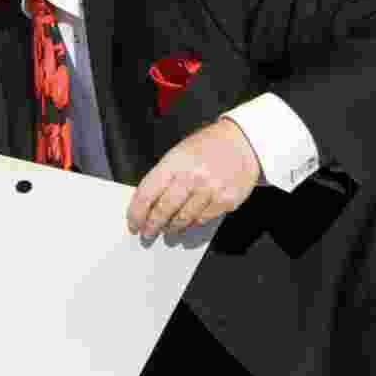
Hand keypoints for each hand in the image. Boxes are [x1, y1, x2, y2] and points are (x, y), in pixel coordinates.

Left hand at [127, 119, 259, 236]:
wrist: (242, 143)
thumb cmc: (205, 148)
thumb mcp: (178, 154)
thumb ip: (162, 177)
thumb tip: (145, 203)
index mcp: (174, 163)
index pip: (147, 194)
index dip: (137, 213)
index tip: (133, 223)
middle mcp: (192, 177)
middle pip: (163, 210)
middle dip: (152, 225)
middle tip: (147, 233)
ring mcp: (210, 190)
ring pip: (183, 219)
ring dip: (172, 227)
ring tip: (167, 229)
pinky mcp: (226, 201)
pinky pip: (202, 219)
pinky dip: (193, 222)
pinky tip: (188, 221)